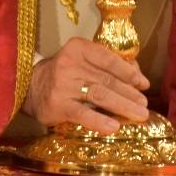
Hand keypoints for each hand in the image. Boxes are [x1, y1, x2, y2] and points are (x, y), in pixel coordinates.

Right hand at [22, 37, 149, 133]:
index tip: (144, 84)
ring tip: (139, 115)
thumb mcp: (83, 61)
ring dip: (122, 106)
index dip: (129, 73)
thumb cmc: (65, 74)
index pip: (109, 59)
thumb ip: (107, 65)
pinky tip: (114, 127)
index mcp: (79, 48)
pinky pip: (82, 113)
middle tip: (144, 105)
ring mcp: (63, 84)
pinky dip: (100, 121)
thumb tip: (138, 75)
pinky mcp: (58, 104)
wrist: (31, 87)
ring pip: (99, 95)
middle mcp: (70, 63)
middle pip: (107, 79)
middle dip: (129, 93)